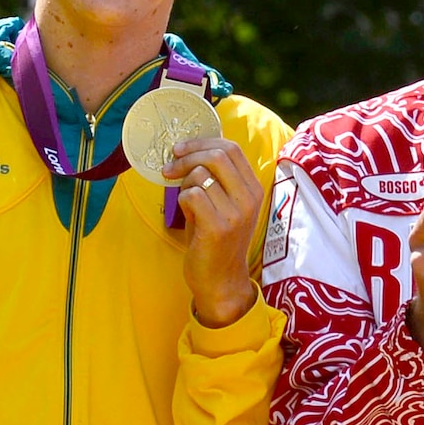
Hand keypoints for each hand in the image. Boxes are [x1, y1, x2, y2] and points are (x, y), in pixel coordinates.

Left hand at [162, 138, 261, 327]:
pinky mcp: (218, 227)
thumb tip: (187, 152)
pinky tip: (186, 214)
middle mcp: (249, 198)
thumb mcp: (224, 204)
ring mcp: (236, 213)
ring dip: (183, 182)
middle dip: (188, 156)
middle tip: (169, 166)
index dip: (202, 143)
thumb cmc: (217, 241)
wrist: (221, 281)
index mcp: (253, 188)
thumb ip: (215, 179)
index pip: (232, 148)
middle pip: (217, 155)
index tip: (180, 149)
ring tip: (182, 198)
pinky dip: (182, 200)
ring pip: (201, 174)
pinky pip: (191, 195)